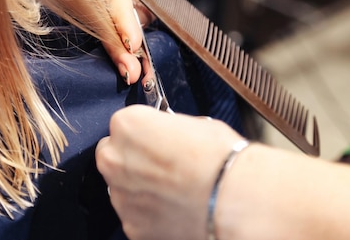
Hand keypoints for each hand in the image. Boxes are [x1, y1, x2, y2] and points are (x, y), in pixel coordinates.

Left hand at [95, 105, 243, 239]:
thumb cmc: (219, 159)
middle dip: (133, 160)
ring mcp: (120, 196)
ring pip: (123, 188)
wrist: (235, 201)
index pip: (123, 126)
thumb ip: (165, 129)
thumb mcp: (193, 123)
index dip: (143, 134)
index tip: (157, 141)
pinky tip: (175, 209)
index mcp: (127, 126)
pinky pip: (135, 216)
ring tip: (174, 191)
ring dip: (140, 188)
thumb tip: (166, 135)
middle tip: (163, 167)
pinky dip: (149, 214)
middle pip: (114, 156)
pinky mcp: (132, 226)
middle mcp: (115, 159)